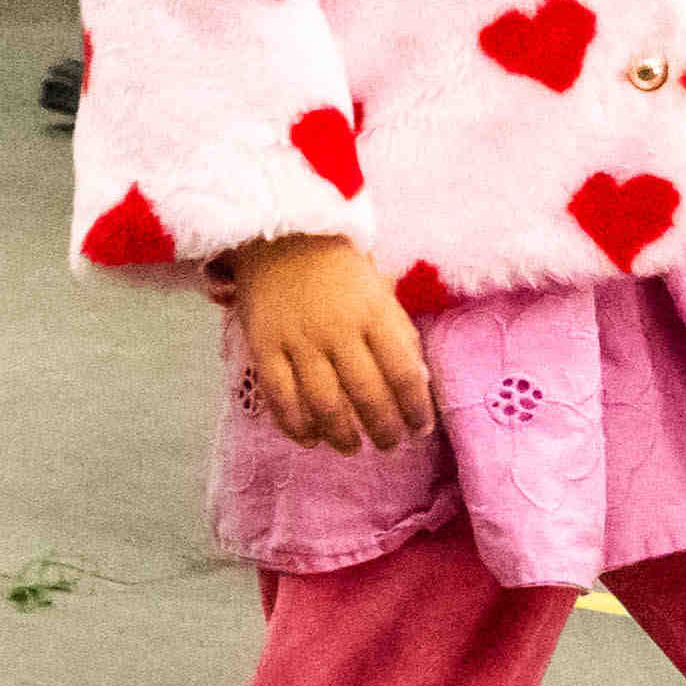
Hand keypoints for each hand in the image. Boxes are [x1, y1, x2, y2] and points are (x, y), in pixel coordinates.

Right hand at [229, 232, 428, 452]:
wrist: (281, 239)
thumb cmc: (341, 272)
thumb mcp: (381, 294)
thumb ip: (400, 335)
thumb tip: (420, 384)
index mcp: (374, 313)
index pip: (403, 373)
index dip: (416, 408)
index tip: (420, 428)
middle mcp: (337, 329)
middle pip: (366, 394)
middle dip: (383, 429)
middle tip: (390, 445)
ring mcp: (298, 340)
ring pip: (324, 403)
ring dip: (342, 435)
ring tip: (352, 447)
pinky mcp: (264, 347)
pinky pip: (280, 397)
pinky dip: (296, 425)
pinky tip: (310, 438)